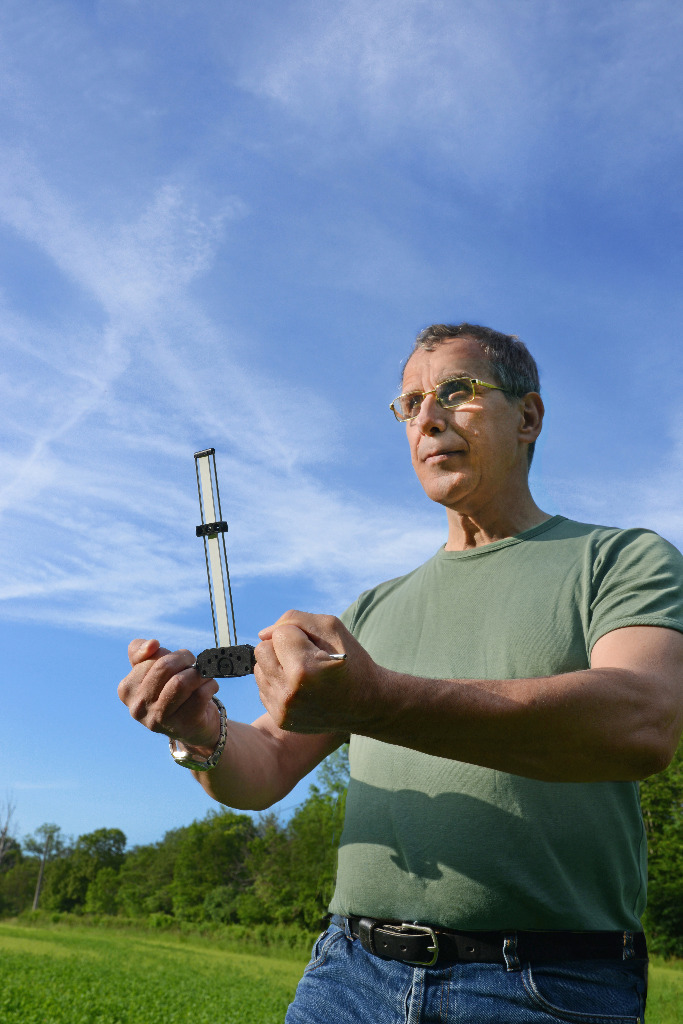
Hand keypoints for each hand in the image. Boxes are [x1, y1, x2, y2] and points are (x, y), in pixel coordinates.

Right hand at [118, 639, 219, 751]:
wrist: (193, 726)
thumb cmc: (171, 690)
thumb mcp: (152, 669)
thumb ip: (141, 651)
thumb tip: (152, 644)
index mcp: (127, 690)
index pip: (148, 658)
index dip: (168, 654)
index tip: (177, 660)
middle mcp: (139, 707)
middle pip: (164, 667)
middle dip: (184, 659)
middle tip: (193, 663)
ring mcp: (160, 718)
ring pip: (181, 682)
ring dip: (198, 673)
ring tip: (203, 675)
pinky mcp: (183, 725)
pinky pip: (200, 695)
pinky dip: (210, 685)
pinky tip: (209, 687)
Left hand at [254, 610, 379, 733]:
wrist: (367, 704)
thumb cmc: (351, 661)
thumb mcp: (332, 627)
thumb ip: (294, 620)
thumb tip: (263, 633)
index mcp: (303, 669)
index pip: (280, 633)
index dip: (300, 634)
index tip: (318, 648)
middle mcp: (289, 693)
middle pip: (262, 649)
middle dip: (282, 647)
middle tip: (307, 657)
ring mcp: (283, 709)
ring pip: (260, 668)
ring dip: (277, 664)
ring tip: (303, 672)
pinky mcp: (281, 718)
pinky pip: (263, 687)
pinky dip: (278, 681)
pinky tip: (300, 686)